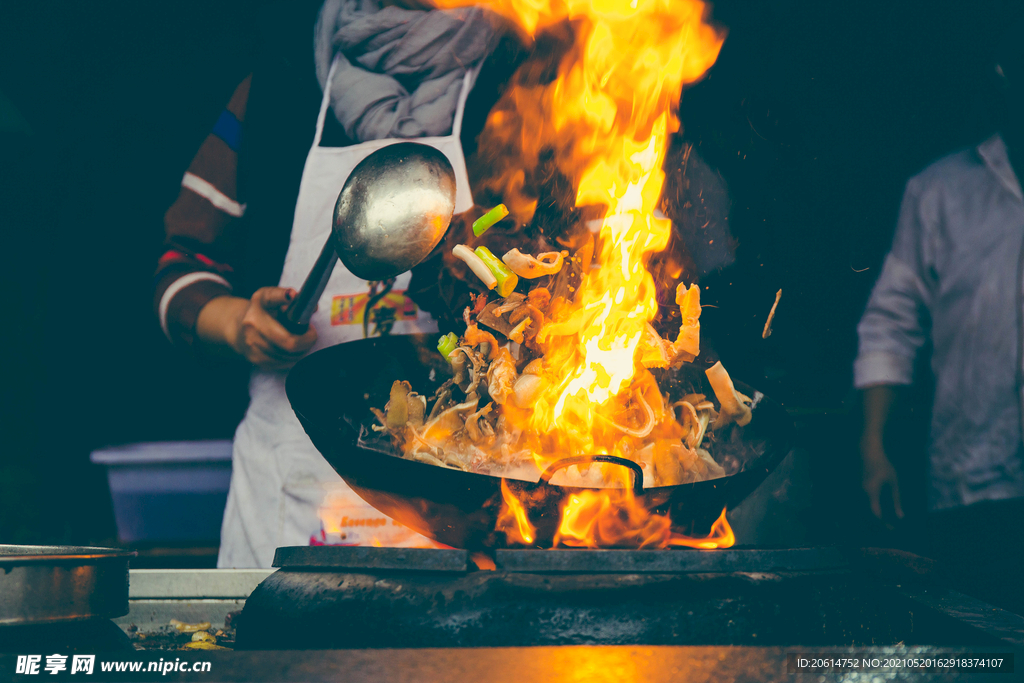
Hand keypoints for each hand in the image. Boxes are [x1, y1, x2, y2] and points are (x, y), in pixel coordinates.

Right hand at [196, 288, 316, 369]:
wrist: (238, 327)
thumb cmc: (260, 310)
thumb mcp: (268, 296)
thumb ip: (282, 295)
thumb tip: (294, 296)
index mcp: (256, 315)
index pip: (278, 318)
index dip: (296, 321)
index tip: (309, 323)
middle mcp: (252, 332)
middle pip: (290, 344)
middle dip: (307, 341)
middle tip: (311, 333)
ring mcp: (253, 349)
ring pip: (289, 356)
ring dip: (302, 349)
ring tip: (302, 339)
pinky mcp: (257, 361)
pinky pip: (284, 364)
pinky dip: (294, 357)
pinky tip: (293, 348)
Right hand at [861, 438, 903, 521]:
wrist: (867, 453)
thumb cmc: (883, 465)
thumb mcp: (893, 481)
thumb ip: (896, 499)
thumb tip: (901, 517)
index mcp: (871, 493)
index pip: (875, 514)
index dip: (883, 523)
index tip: (892, 529)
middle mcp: (860, 494)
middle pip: (866, 515)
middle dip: (877, 524)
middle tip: (889, 529)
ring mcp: (856, 492)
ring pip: (860, 512)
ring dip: (870, 520)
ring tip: (881, 524)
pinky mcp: (855, 490)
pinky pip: (858, 505)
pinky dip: (866, 512)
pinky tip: (874, 514)